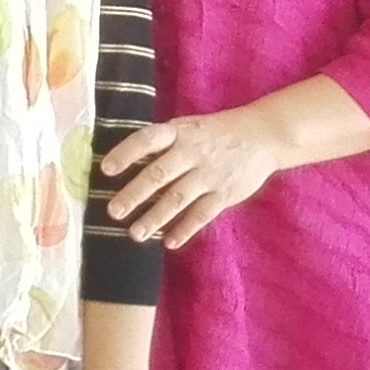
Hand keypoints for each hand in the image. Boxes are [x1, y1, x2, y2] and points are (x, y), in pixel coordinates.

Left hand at [101, 111, 286, 246]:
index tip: (105, 169)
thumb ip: (161, 144)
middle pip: (159, 174)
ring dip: (155, 217)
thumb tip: (124, 162)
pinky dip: (185, 228)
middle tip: (113, 211)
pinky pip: (202, 214)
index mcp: (178, 132)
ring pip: (177, 198)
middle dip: (134, 194)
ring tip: (135, 234)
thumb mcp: (187, 128)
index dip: (126, 153)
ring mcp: (209, 175)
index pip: (147, 140)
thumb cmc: (213, 133)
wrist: (263, 135)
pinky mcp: (225, 194)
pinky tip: (168, 241)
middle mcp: (191, 152)